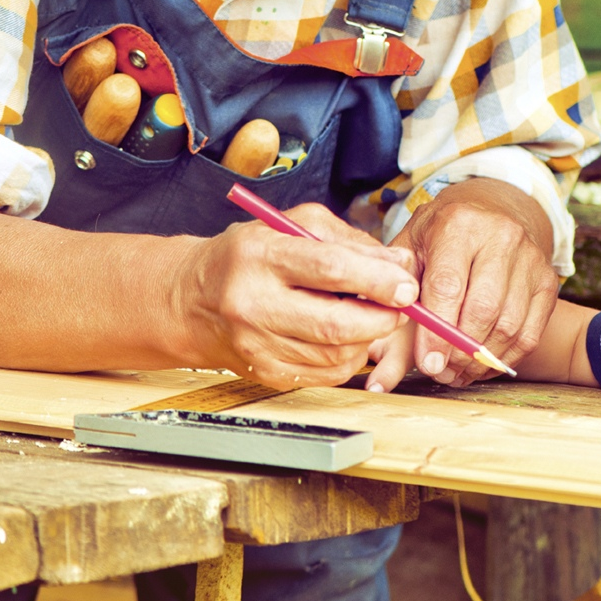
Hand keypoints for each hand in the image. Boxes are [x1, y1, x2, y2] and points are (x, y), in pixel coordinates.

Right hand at [180, 204, 416, 389]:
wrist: (193, 300)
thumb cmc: (249, 256)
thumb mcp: (291, 226)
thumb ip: (348, 240)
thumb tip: (398, 263)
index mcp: (260, 256)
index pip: (330, 270)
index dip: (377, 280)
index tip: (406, 284)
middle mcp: (253, 304)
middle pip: (335, 324)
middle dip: (382, 318)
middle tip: (402, 306)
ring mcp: (257, 345)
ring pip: (336, 354)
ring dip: (368, 338)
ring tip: (372, 316)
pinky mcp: (265, 373)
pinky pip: (326, 374)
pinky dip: (349, 357)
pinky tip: (346, 337)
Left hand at [366, 179, 557, 390]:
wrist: (489, 210)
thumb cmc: (439, 239)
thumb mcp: (410, 254)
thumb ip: (396, 303)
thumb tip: (383, 366)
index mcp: (457, 224)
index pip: (447, 286)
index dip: (437, 333)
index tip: (428, 364)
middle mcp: (500, 236)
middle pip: (483, 309)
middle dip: (460, 351)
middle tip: (441, 372)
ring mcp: (530, 257)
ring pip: (509, 325)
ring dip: (482, 360)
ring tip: (458, 371)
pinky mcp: (548, 280)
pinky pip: (530, 333)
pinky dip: (505, 357)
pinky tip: (482, 363)